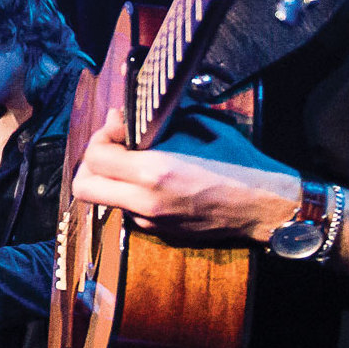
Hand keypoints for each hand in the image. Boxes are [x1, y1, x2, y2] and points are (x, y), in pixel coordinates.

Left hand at [70, 111, 299, 245]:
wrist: (265, 206)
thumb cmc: (238, 162)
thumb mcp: (199, 126)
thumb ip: (157, 120)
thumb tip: (124, 114)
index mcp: (155, 171)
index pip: (95, 156)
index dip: (100, 135)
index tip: (118, 126)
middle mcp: (146, 201)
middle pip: (83, 188)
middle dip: (89, 164)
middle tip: (110, 148)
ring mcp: (150, 222)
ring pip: (105, 200)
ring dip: (111, 179)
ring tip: (135, 162)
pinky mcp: (159, 233)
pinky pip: (129, 211)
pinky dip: (133, 194)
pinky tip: (156, 181)